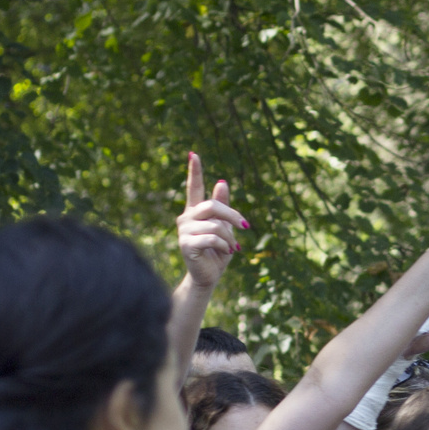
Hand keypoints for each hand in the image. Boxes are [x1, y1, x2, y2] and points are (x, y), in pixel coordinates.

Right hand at [177, 152, 248, 288]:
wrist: (209, 275)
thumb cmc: (218, 251)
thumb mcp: (225, 227)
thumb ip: (223, 206)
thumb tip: (222, 182)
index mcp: (195, 212)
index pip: (194, 188)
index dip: (194, 171)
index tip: (193, 154)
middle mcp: (186, 218)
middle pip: (211, 206)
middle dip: (232, 216)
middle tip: (245, 226)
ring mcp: (184, 230)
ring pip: (215, 225)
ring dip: (229, 237)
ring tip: (232, 248)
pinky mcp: (186, 244)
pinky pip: (212, 238)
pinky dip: (225, 246)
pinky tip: (225, 253)